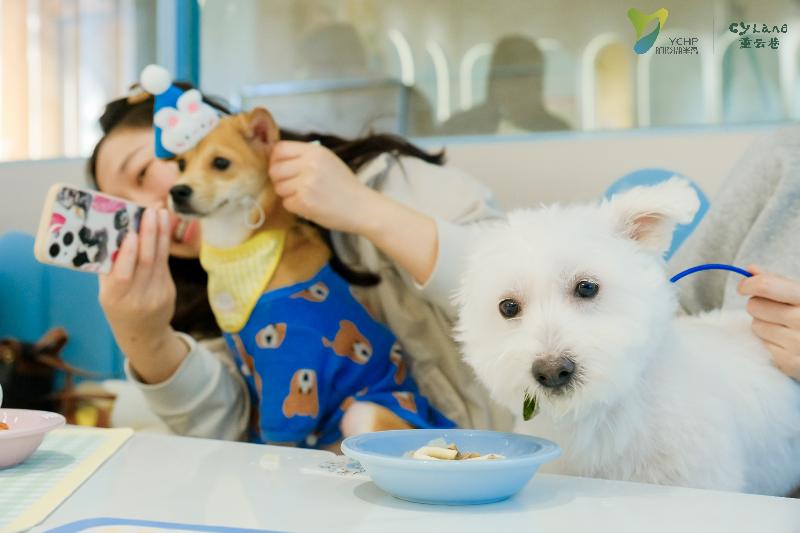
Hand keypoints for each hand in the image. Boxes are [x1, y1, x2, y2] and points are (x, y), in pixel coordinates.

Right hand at [98, 208, 185, 382]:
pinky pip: (165, 264)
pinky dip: (163, 244)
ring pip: (159, 260)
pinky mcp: (169, 291)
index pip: (123, 276)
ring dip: (161, 234)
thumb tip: (113, 231)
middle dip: (149, 235)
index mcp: (114, 299)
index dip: (128, 253)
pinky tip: (163, 227)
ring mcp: (156, 296)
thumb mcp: (107, 293)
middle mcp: (136, 299)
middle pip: (145, 263)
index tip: (131, 231)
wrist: (143, 335)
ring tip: (160, 213)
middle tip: (150, 212)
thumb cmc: (118, 307)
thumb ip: (109, 268)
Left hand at [269, 141, 377, 233]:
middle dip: (279, 180)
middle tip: (292, 186)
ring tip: (305, 196)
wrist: (362, 207)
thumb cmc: (345, 185)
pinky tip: (309, 206)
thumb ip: (305, 158)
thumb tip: (277, 160)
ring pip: (279, 188)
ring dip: (288, 194)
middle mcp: (309, 165)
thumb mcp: (328, 161)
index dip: (275, 160)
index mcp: (315, 151)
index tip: (281, 168)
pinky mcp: (304, 202)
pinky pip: (286, 203)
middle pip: (275, 170)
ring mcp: (306, 184)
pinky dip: (295, 207)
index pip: (280, 149)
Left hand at [738, 265, 799, 380]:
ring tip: (783, 326)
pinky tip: (786, 341)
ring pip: (755, 326)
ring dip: (764, 324)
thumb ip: (777, 281)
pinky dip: (770, 341)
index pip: (766, 286)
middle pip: (755, 306)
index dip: (749, 284)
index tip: (743, 287)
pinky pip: (762, 344)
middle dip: (759, 305)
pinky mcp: (790, 362)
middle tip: (774, 310)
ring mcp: (798, 343)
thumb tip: (750, 269)